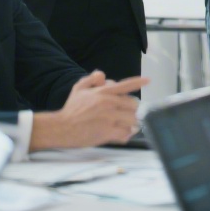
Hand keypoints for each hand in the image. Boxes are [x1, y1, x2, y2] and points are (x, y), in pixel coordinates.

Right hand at [32, 71, 147, 149]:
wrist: (61, 128)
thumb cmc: (71, 109)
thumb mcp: (78, 89)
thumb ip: (91, 79)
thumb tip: (102, 74)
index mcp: (103, 92)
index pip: (125, 85)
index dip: (138, 82)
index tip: (148, 80)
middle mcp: (108, 103)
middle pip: (133, 105)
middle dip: (133, 111)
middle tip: (129, 116)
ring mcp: (109, 118)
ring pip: (132, 120)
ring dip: (132, 124)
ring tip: (127, 127)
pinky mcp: (107, 132)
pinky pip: (125, 134)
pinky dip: (125, 135)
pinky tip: (121, 136)